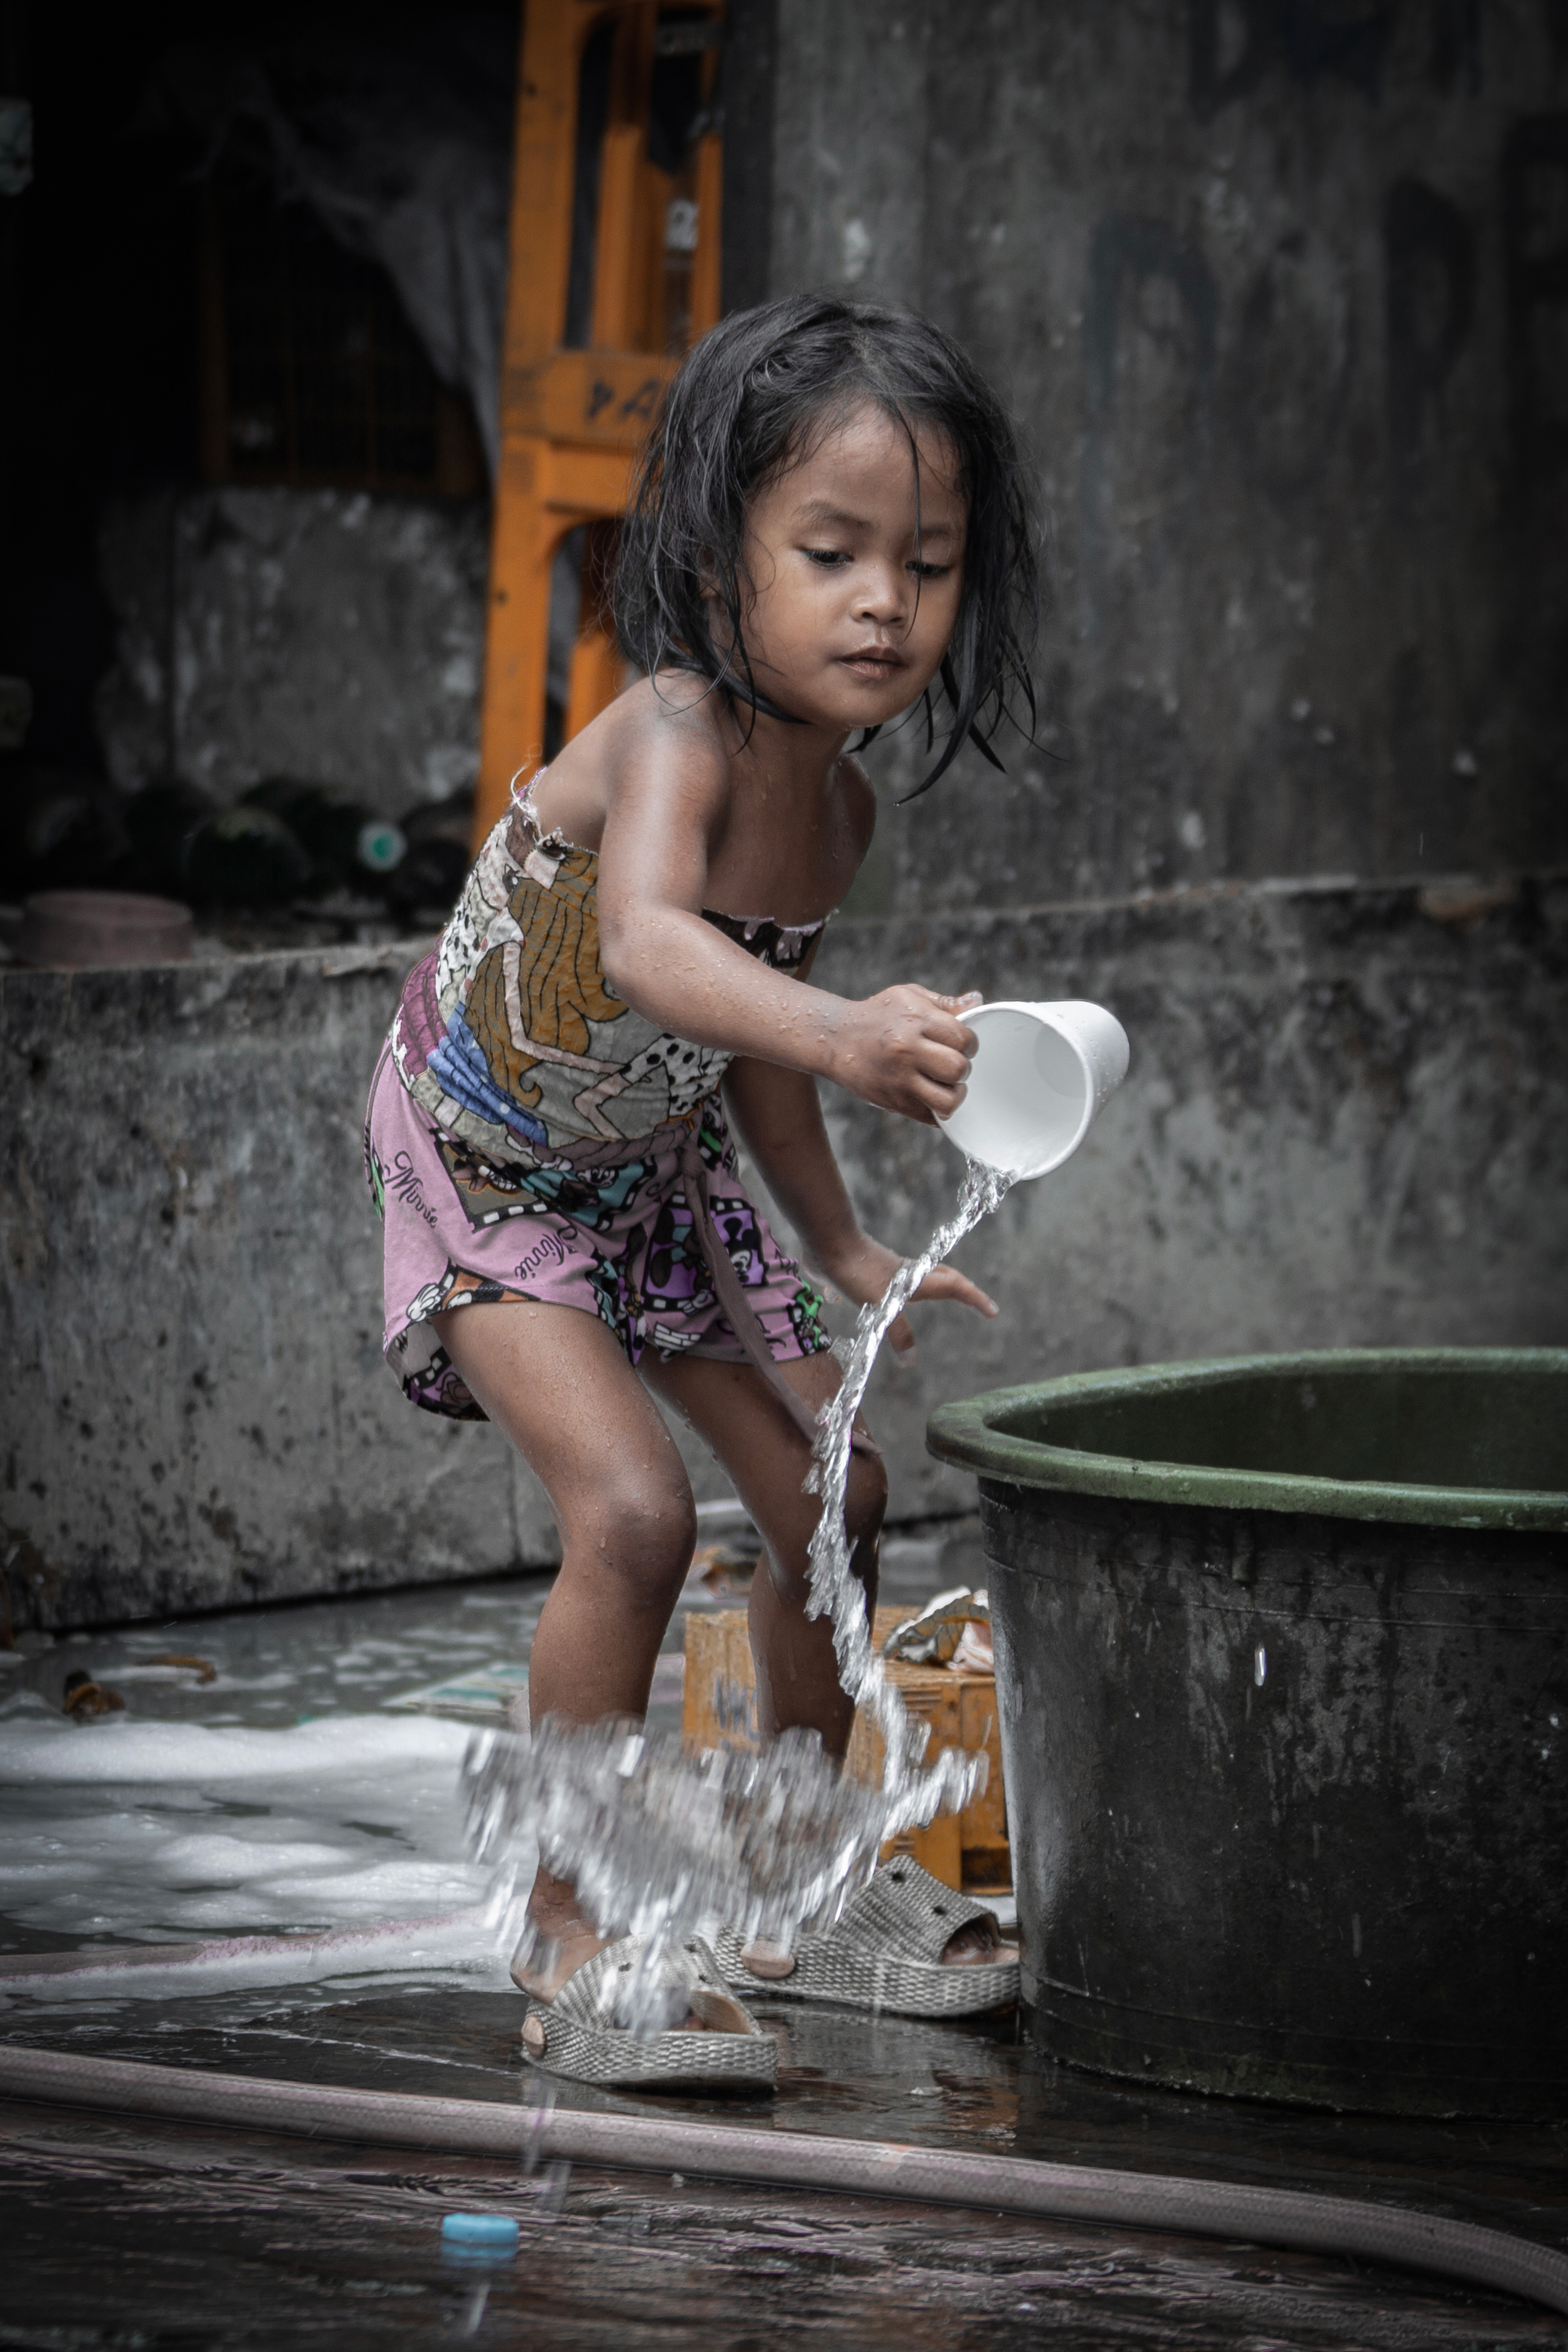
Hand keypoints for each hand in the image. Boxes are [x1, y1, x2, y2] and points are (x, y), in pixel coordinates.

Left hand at [819, 1233, 998, 1366]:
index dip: (976, 1298)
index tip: (993, 1311)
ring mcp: (885, 1271)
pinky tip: (875, 1304)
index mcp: (915, 1280)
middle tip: (974, 1300)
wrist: (826, 1241)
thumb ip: (898, 1332)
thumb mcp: (882, 1305)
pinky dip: (891, 1293)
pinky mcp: (863, 1272)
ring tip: (931, 1300)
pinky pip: (884, 1283)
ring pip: (915, 1279)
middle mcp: (905, 1273)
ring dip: (928, 1288)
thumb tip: (911, 1361)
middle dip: (962, 1288)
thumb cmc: (856, 1271)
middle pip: (942, 1277)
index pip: (955, 1287)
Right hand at [826, 986, 981, 1123]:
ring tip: (945, 1084)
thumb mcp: (908, 997)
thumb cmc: (877, 1015)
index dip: (969, 1043)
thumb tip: (978, 1001)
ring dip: (954, 1094)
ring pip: (949, 1101)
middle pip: (958, 1069)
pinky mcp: (894, 1102)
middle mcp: (907, 1050)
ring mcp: (899, 1080)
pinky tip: (930, 1095)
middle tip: (951, 1064)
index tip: (960, 1044)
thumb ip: (944, 1002)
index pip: (963, 1039)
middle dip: (962, 1068)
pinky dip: (937, 1110)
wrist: (835, 1039)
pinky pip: (931, 1117)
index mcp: (916, 1020)